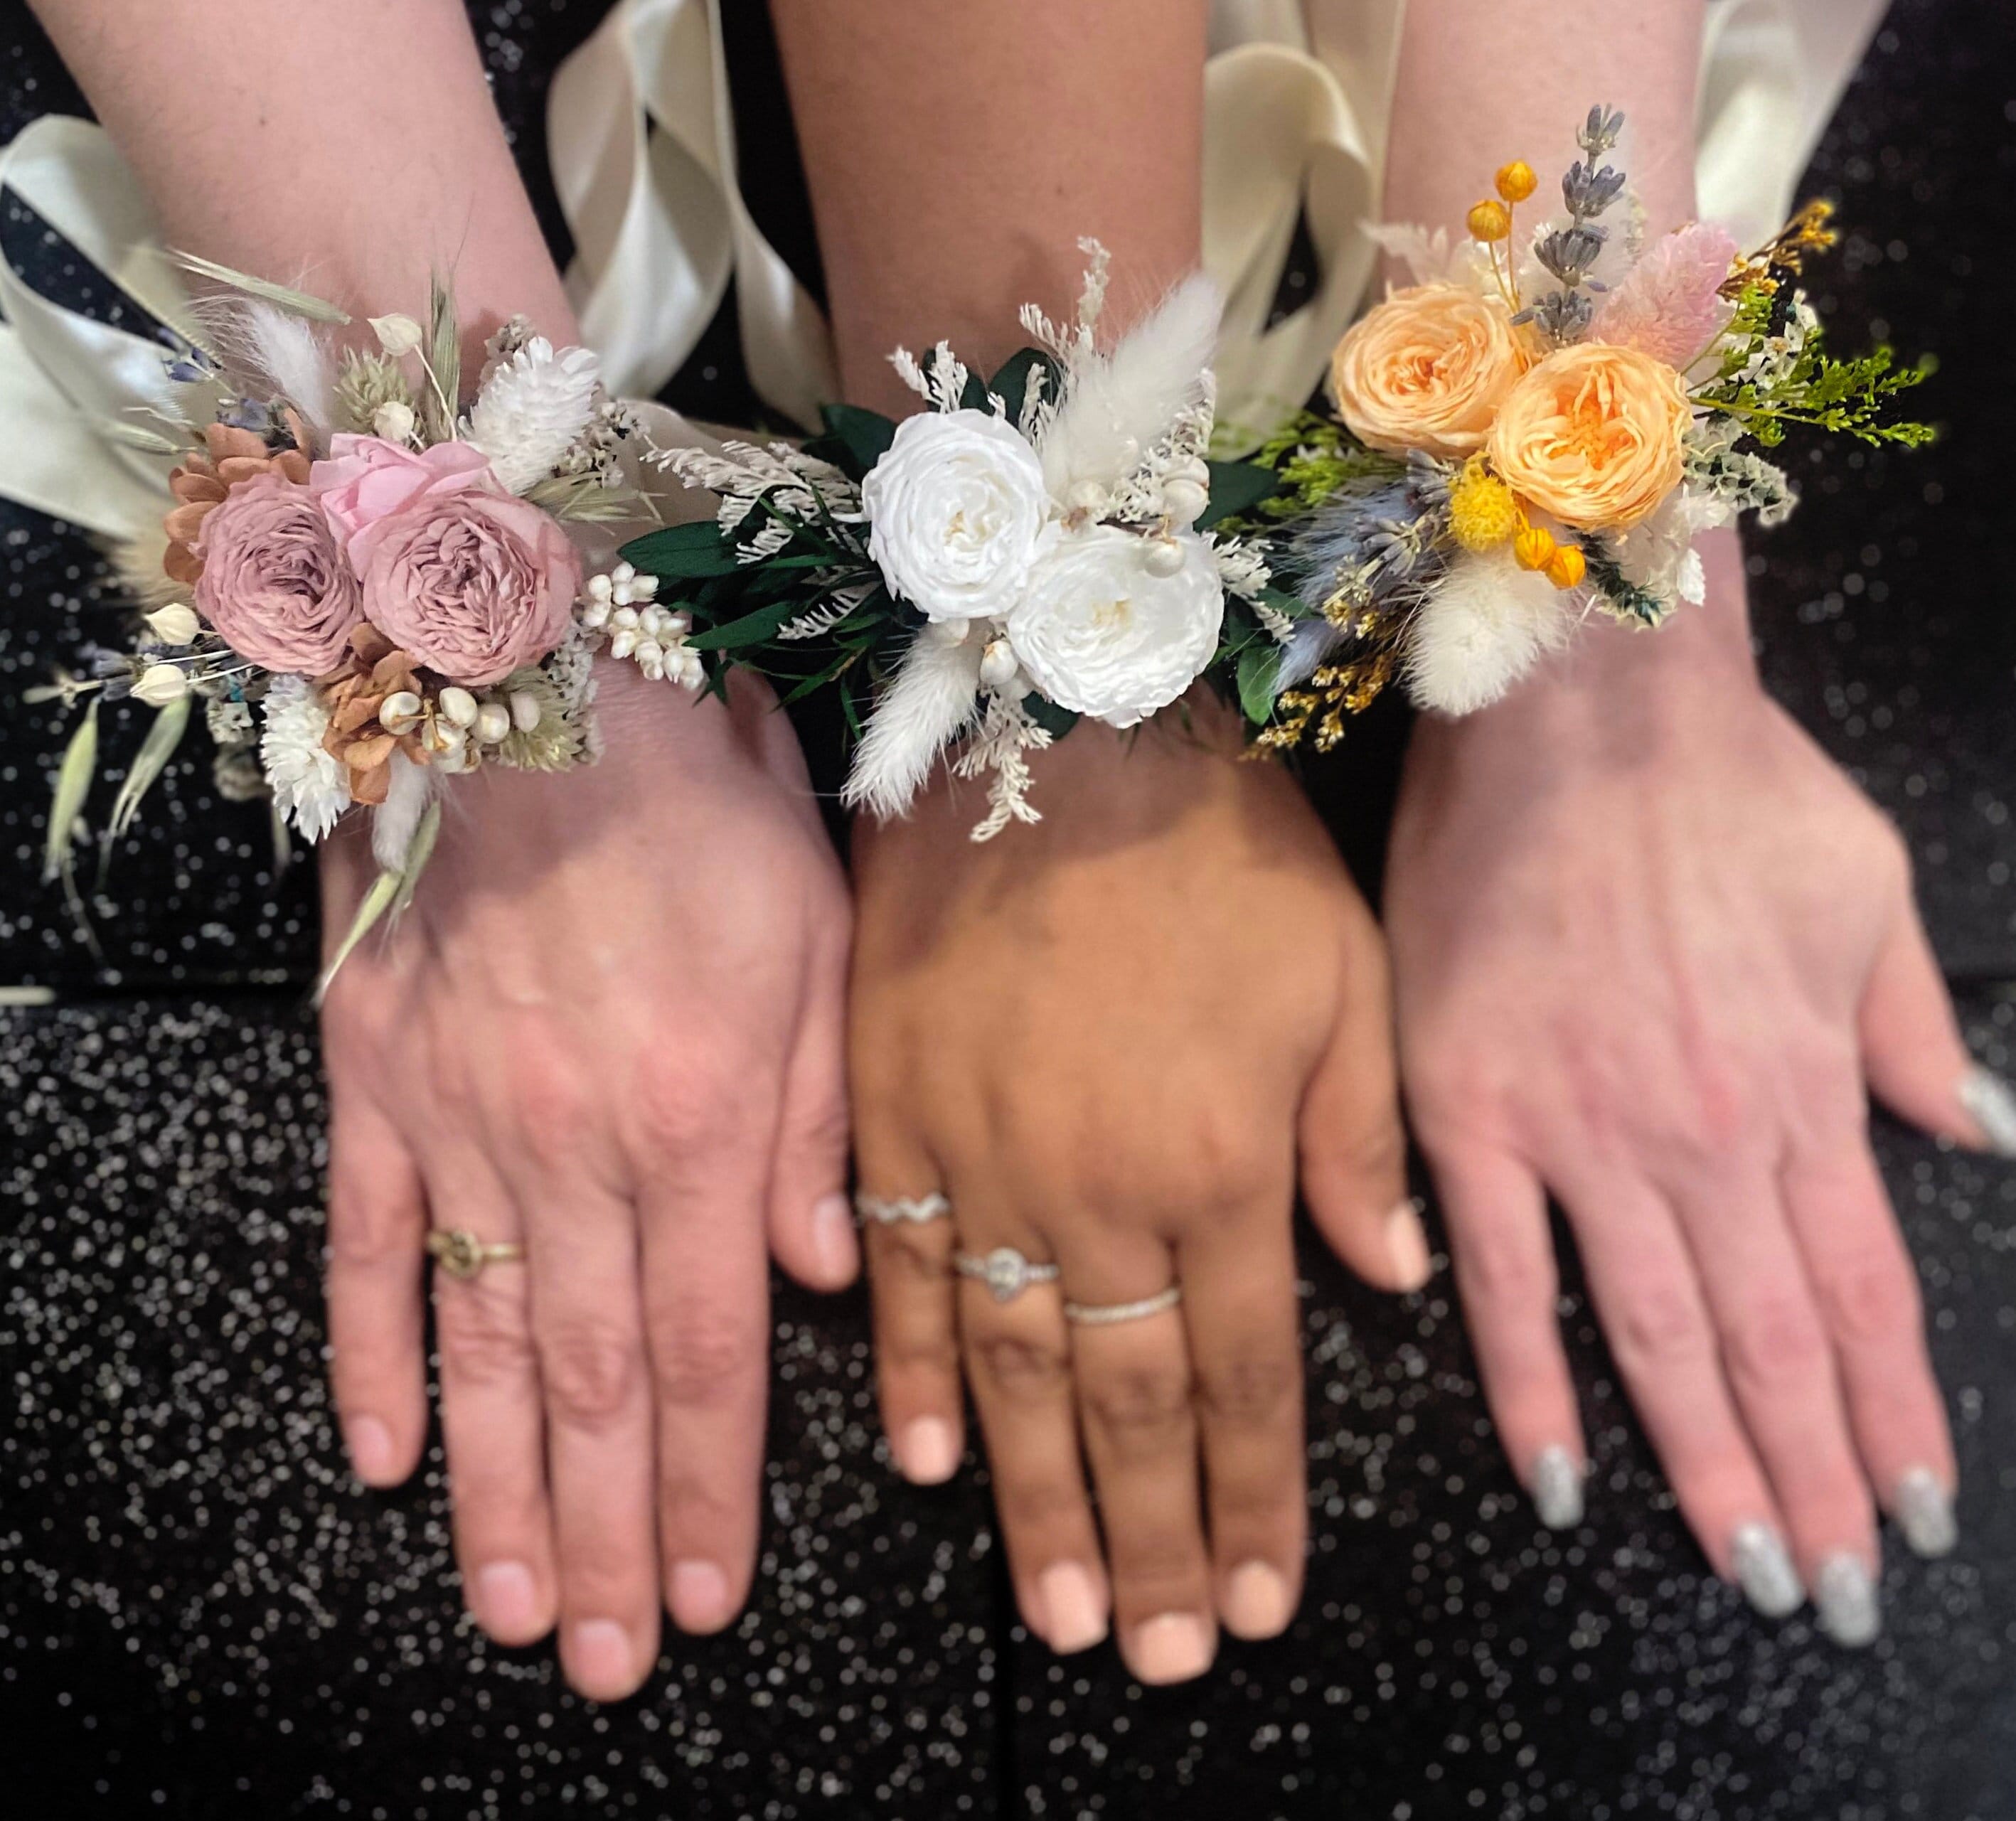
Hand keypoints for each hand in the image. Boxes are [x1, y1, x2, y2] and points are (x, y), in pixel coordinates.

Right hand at [318, 663, 854, 1699]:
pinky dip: (372, 1353)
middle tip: (619, 1664)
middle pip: (593, 1381)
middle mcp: (576, 1149)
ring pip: (480, 1345)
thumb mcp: (819, 942)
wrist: (540, 680)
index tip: (717, 1594)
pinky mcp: (373, 1075)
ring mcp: (461, 1120)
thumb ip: (824, 1123)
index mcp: (701, 1119)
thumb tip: (819, 1276)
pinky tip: (383, 1457)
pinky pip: (366, 1241)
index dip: (715, 1484)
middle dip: (616, 1534)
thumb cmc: (705, 803)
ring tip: (523, 1611)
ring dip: (500, 1492)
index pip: (712, 1348)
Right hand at [849, 693, 1416, 1682]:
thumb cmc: (1219, 845)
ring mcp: (979, 1162)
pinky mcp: (890, 1115)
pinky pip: (905, 1278)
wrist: (1054, 728)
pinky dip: (914, 1376)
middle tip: (1160, 1657)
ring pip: (1013, 1373)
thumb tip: (1392, 1281)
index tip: (1260, 1603)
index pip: (1247, 1378)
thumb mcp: (1345, 975)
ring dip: (1038, 1506)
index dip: (1255, 1502)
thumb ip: (1362, 1141)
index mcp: (1220, 1165)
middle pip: (1128, 1406)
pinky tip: (925, 1461)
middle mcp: (1095, 1193)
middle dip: (1155, 1543)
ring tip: (1063, 1618)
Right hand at [1385, 536, 1989, 1644]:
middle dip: (1811, 1481)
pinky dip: (1534, 1379)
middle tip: (1826, 1595)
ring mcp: (1581, 1131)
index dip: (1891, 1417)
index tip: (1913, 1516)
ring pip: (1656, 1332)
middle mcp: (1703, 1135)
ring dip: (1704, 1462)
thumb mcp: (1870, 886)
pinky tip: (1564, 1474)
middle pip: (1771, 1342)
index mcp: (1801, 1086)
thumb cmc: (1725, 783)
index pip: (1861, 1293)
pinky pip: (1502, 1273)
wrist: (1577, 706)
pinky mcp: (1468, 1109)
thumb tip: (1965, 1130)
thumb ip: (1909, 1024)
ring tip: (1743, 1567)